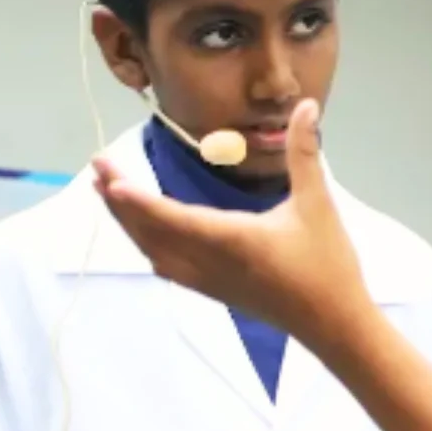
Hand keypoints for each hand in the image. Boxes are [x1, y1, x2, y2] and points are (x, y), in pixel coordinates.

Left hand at [93, 102, 370, 350]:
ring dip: (129, 224)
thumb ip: (304, 153)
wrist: (333, 325)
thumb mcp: (317, 204)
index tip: (108, 175)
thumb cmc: (327, 265)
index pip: (169, 216)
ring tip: (109, 194)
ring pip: (152, 251)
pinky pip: (166, 267)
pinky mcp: (213, 291)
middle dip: (119, 201)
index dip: (135, 198)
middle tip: (98, 167)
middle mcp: (209, 262)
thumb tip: (306, 105)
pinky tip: (143, 235)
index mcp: (230, 239)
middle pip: (149, 232)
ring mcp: (208, 280)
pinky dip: (146, 245)